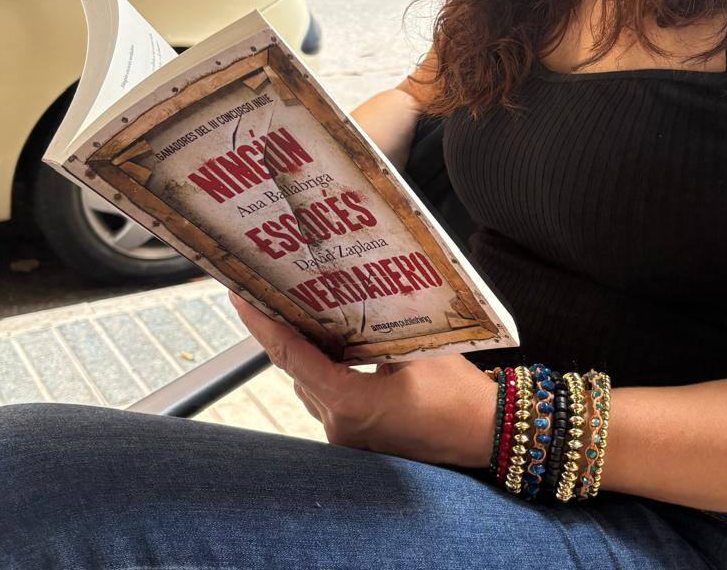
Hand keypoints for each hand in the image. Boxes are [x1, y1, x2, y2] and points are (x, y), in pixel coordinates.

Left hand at [228, 292, 497, 468]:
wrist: (485, 433)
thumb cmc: (457, 393)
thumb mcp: (417, 349)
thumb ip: (377, 329)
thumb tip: (347, 297)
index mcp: (350, 403)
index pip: (291, 356)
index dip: (263, 324)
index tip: (240, 296)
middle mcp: (340, 424)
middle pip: (295, 368)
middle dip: (279, 329)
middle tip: (264, 290)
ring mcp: (347, 434)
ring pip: (310, 382)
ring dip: (302, 348)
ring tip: (295, 307)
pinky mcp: (359, 435)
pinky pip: (328, 394)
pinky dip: (324, 366)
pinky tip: (331, 338)